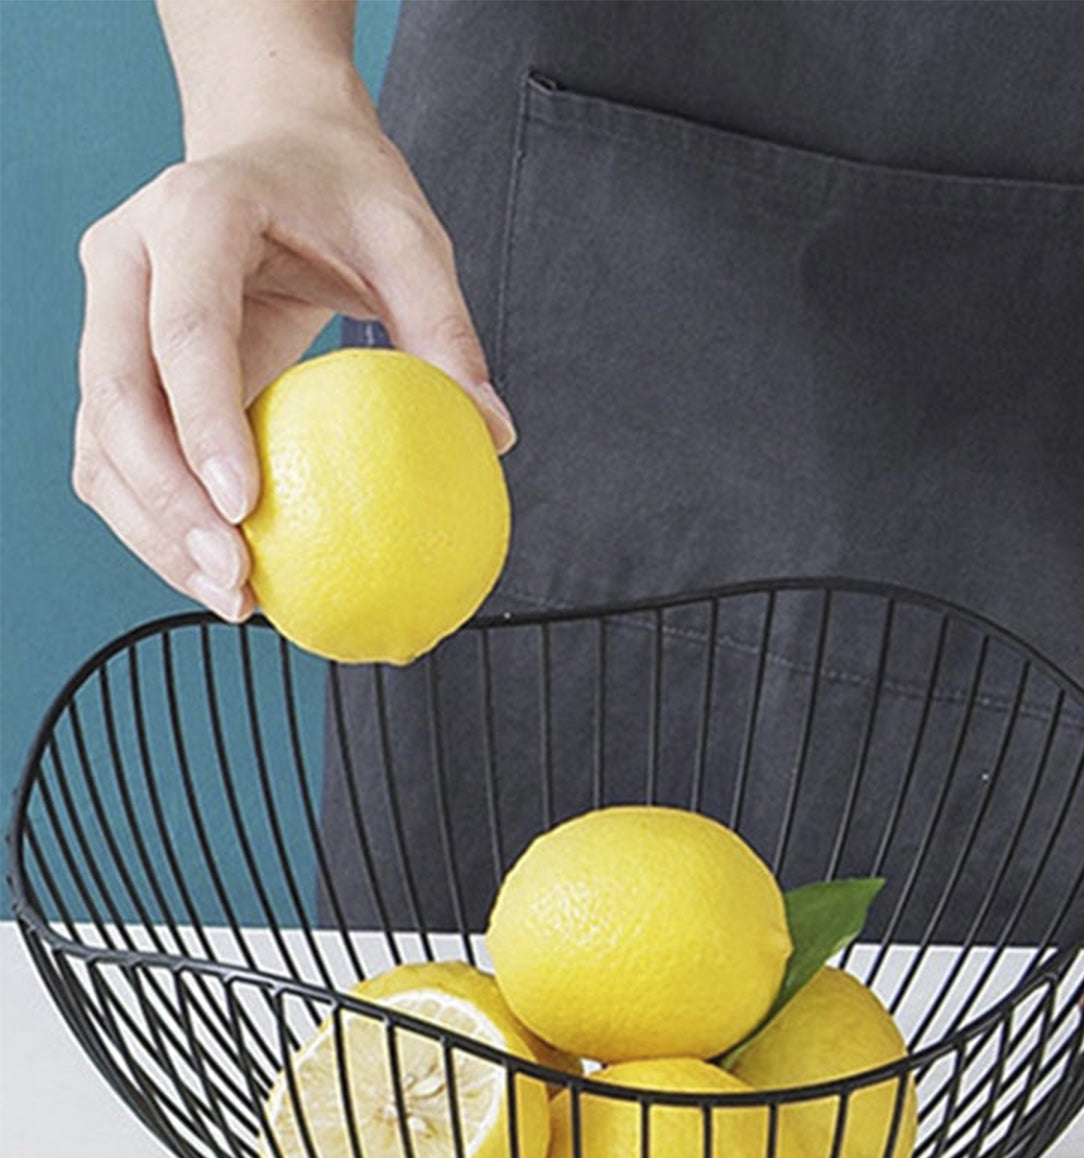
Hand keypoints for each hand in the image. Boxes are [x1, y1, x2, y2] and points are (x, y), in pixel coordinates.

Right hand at [73, 102, 514, 622]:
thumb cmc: (343, 189)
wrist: (275, 144)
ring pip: (99, 438)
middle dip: (167, 503)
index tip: (244, 508)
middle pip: (116, 395)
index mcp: (193, 214)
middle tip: (236, 581)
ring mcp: (106, 310)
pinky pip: (113, 452)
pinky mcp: (116, 359)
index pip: (184, 328)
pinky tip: (215, 563)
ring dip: (153, 528)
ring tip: (231, 597)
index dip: (203, 421)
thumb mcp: (409, 239)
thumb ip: (446, 329)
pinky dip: (154, 516)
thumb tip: (494, 435)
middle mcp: (126, 260)